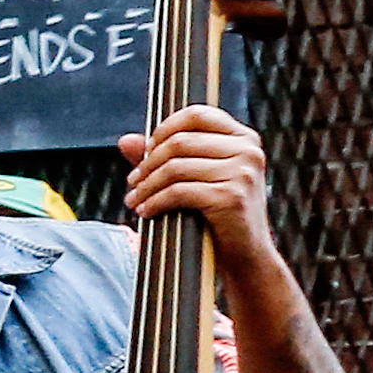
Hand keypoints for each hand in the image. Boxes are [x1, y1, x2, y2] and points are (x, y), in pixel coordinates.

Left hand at [118, 104, 278, 277]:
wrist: (246, 257)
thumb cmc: (219, 216)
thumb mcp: (195, 180)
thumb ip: (162, 157)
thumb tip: (125, 140)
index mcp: (244, 139)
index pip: (196, 115)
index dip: (165, 129)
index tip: (147, 151)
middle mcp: (248, 150)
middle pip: (180, 142)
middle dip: (148, 163)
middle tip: (132, 182)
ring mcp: (242, 172)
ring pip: (175, 167)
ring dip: (146, 186)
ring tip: (134, 199)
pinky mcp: (231, 196)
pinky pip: (178, 192)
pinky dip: (154, 202)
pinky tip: (145, 212)